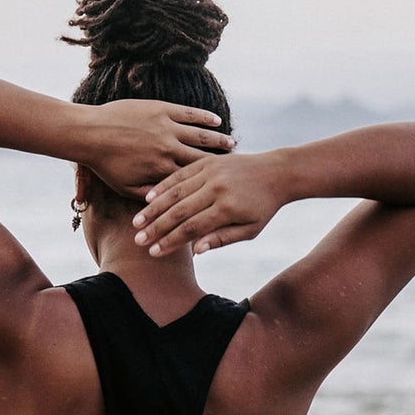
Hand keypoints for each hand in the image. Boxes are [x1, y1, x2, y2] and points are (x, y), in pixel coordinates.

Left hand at [82, 100, 233, 196]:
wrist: (90, 132)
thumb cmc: (105, 165)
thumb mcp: (126, 189)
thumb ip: (149, 195)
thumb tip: (168, 206)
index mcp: (161, 170)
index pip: (191, 181)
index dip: (209, 184)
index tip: (224, 190)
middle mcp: (168, 149)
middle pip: (202, 158)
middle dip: (221, 162)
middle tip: (237, 165)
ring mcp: (166, 127)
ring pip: (199, 135)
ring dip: (217, 140)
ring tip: (232, 144)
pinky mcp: (162, 110)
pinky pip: (189, 113)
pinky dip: (204, 118)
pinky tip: (217, 121)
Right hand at [131, 151, 282, 256]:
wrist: (276, 172)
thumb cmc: (262, 207)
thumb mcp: (249, 229)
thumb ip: (222, 238)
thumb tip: (195, 250)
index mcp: (227, 208)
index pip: (192, 228)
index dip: (171, 242)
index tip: (154, 253)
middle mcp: (216, 188)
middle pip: (179, 211)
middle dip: (156, 228)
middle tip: (138, 241)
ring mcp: (210, 172)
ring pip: (175, 192)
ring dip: (154, 209)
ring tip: (138, 223)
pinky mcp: (207, 161)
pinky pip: (181, 174)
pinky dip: (164, 186)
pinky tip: (148, 198)